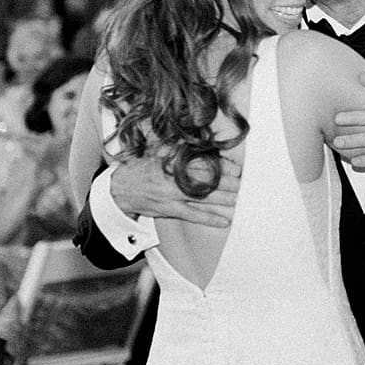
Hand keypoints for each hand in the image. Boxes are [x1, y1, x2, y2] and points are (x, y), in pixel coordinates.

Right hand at [109, 154, 240, 226]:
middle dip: (227, 183)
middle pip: (206, 181)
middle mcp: (173, 180)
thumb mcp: (157, 154)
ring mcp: (172, 196)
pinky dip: (209, 218)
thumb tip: (198, 143)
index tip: (237, 168)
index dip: (221, 166)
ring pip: (202, 198)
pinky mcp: (169, 210)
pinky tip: (224, 221)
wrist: (118, 190)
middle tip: (245, 184)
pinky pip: (192, 216)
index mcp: (171, 163)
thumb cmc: (141, 169)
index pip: (201, 164)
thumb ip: (177, 150)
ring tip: (241, 200)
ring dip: (223, 200)